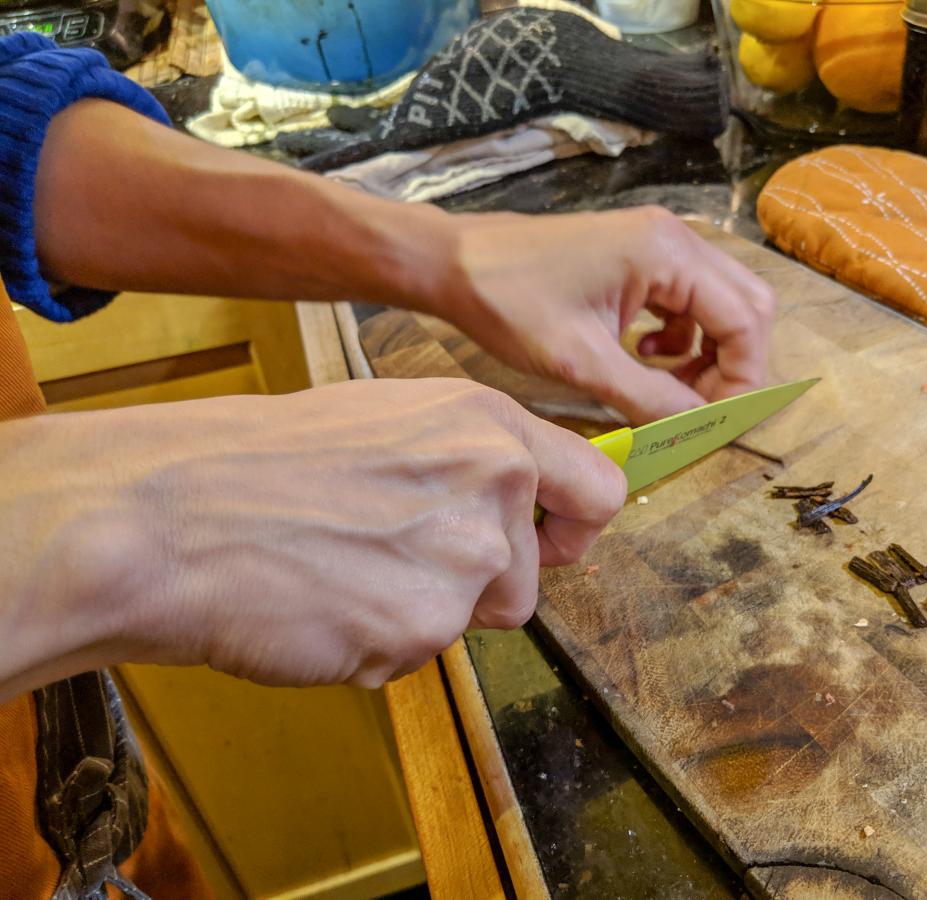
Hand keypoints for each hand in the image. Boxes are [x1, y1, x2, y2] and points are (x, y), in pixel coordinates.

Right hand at [0, 379, 624, 694]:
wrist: (172, 514)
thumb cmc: (262, 462)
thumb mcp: (390, 421)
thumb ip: (470, 460)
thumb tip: (515, 500)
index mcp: (489, 427)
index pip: (599, 489)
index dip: (575, 526)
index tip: (553, 540)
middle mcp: (493, 489)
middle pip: (529, 575)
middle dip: (478, 584)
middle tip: (394, 558)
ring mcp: (463, 562)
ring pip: (474, 619)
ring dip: (424, 613)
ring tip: (347, 572)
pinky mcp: (422, 629)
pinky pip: (417, 654)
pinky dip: (376, 644)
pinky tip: (323, 604)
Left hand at [438, 207, 776, 423]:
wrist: (456, 264)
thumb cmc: (508, 302)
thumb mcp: (582, 363)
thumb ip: (649, 397)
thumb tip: (697, 426)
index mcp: (666, 253)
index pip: (743, 319)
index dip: (741, 378)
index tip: (717, 420)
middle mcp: (672, 238)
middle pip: (745, 305)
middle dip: (733, 364)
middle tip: (700, 407)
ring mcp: (656, 243)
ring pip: (717, 304)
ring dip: (706, 353)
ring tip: (668, 390)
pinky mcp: (637, 256)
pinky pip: (685, 301)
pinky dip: (680, 338)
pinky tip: (642, 360)